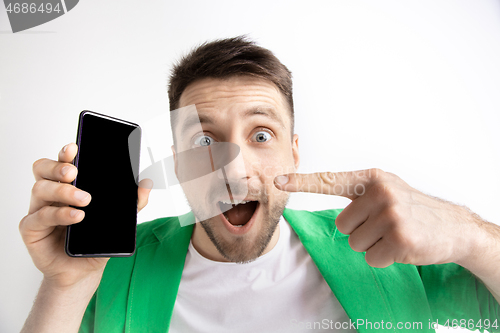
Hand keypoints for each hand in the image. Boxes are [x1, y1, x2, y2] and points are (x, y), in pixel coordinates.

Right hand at [19, 143, 151, 289]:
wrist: (83, 271)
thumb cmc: (95, 239)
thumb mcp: (119, 219)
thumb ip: (133, 201)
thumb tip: (146, 182)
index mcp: (69, 184)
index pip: (63, 161)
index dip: (66, 153)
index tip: (75, 148)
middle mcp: (51, 193)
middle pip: (43, 169)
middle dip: (58, 166)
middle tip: (74, 172)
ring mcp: (39, 209)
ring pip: (40, 189)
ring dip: (64, 192)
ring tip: (85, 200)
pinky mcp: (31, 229)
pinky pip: (39, 217)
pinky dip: (59, 214)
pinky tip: (75, 217)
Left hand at [274, 169, 473, 267]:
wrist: (453, 226)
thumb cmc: (411, 208)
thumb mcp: (385, 188)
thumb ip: (357, 191)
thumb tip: (321, 186)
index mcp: (371, 177)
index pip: (329, 180)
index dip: (301, 182)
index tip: (278, 182)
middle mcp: (380, 191)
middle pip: (341, 225)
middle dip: (360, 231)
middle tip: (384, 226)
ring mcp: (391, 214)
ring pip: (354, 243)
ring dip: (372, 245)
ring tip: (394, 234)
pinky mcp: (401, 238)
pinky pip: (371, 257)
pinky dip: (384, 258)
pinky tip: (401, 246)